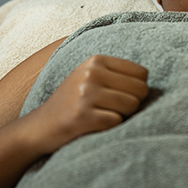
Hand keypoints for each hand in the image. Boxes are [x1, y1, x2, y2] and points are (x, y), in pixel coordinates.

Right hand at [28, 55, 148, 155]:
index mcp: (96, 60)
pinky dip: (112, 127)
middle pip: (140, 89)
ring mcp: (86, 94)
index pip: (142, 73)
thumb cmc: (72, 102)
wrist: (40, 127)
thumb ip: (115, 74)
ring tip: (106, 117)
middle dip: (134, 103)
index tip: (124, 96)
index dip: (138, 88)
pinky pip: (117, 121)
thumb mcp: (89, 76)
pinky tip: (97, 126)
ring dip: (124, 116)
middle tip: (116, 110)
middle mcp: (92, 73)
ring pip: (132, 105)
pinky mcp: (83, 116)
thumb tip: (148, 81)